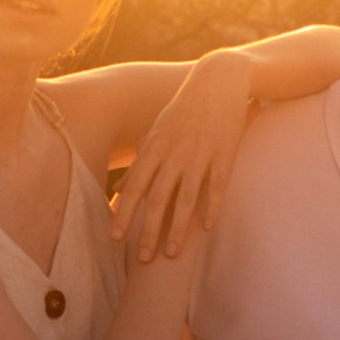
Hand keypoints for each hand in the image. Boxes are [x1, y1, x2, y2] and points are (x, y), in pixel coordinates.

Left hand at [111, 51, 252, 262]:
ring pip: (186, 198)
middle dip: (149, 229)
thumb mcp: (158, 132)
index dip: (124, 212)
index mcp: (155, 146)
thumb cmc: (184, 109)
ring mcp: (201, 154)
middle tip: (143, 258)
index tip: (115, 237)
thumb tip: (124, 188)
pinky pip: (217, 187)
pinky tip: (207, 229)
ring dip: (179, 228)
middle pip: (158, 198)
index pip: (135, 186)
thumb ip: (142, 161)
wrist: (217, 81)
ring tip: (173, 254)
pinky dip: (211, 208)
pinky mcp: (225, 154)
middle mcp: (175, 152)